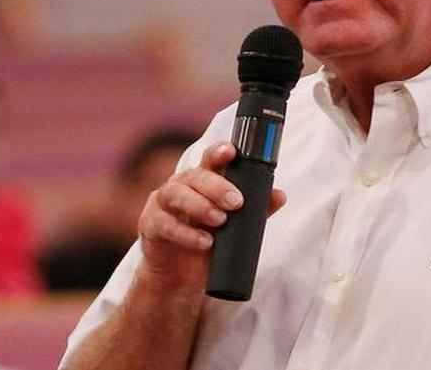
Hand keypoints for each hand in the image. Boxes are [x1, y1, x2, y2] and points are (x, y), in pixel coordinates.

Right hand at [137, 141, 287, 289]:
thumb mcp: (234, 227)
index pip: (209, 159)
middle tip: (236, 202)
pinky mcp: (150, 225)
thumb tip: (279, 196)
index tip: (231, 151)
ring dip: (200, 205)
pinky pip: (165, 224)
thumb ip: (255, 210)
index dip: (219, 152)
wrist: (179, 278)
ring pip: (175, 193)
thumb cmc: (207, 243)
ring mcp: (161, 204)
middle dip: (217, 186)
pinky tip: (204, 242)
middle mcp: (180, 186)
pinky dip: (186, 233)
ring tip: (220, 221)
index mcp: (201, 181)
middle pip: (195, 175)